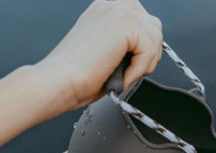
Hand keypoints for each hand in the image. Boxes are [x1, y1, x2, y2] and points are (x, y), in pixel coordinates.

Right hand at [36, 0, 162, 108]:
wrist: (59, 81)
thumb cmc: (76, 76)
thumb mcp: (106, 53)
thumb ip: (127, 45)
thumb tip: (150, 54)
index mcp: (106, 10)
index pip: (143, 22)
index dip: (143, 47)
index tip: (131, 66)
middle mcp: (113, 4)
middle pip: (154, 27)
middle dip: (149, 54)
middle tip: (131, 72)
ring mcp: (119, 9)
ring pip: (155, 38)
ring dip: (145, 64)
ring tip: (124, 76)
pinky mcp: (124, 22)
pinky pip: (149, 50)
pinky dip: (139, 70)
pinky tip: (121, 76)